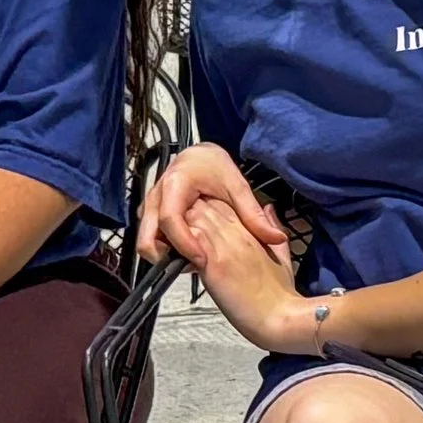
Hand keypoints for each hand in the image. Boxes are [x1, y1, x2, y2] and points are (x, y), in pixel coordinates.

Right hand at [138, 145, 287, 265]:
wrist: (198, 155)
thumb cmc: (214, 166)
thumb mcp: (237, 186)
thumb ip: (253, 214)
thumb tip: (277, 238)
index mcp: (176, 185)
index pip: (171, 221)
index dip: (184, 244)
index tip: (201, 260)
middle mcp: (157, 196)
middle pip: (147, 237)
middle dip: (164, 257)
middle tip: (191, 267)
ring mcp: (150, 206)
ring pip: (146, 240)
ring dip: (164, 254)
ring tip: (192, 260)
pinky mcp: (151, 213)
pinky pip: (151, 236)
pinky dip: (164, 247)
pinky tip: (187, 250)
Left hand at [186, 198, 319, 354]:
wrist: (279, 318)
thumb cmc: (279, 294)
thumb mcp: (280, 255)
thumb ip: (272, 231)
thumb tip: (269, 211)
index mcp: (251, 231)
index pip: (224, 204)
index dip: (210, 207)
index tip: (203, 219)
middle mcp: (237, 233)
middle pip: (205, 205)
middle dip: (190, 211)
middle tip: (180, 226)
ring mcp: (224, 246)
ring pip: (194, 218)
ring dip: (181, 225)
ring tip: (173, 239)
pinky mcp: (213, 263)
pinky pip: (188, 241)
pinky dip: (179, 244)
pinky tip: (174, 252)